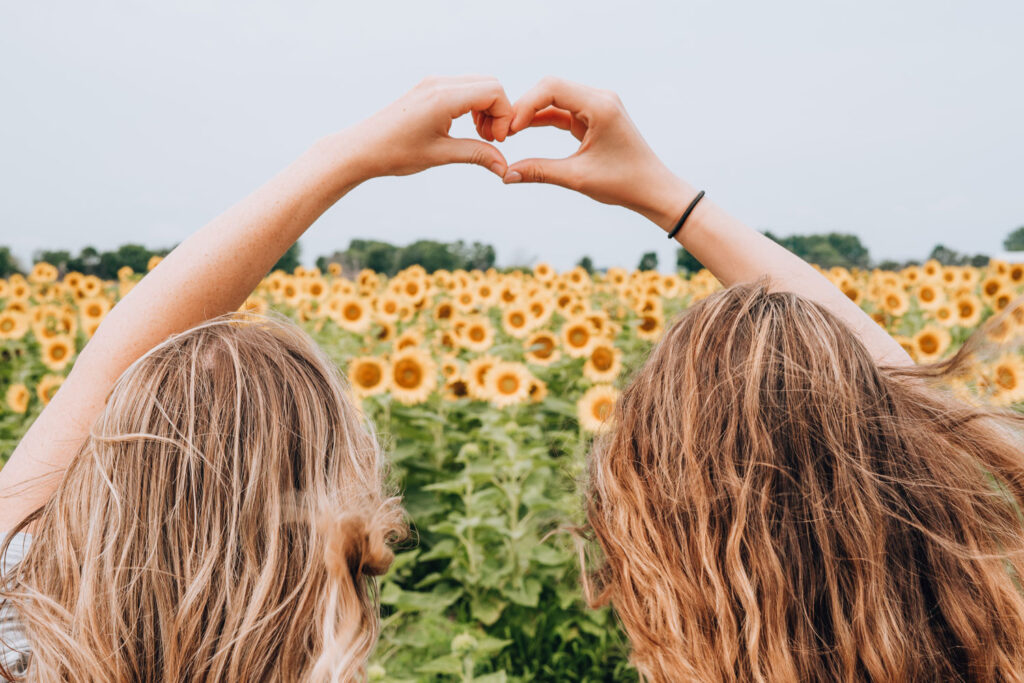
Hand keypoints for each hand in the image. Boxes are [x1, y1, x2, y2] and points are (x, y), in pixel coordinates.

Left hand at [341, 75, 512, 181]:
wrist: (362, 148)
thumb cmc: (395, 152)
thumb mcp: (440, 155)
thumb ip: (477, 154)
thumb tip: (504, 167)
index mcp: (444, 97)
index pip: (494, 92)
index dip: (504, 116)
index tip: (496, 141)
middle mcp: (440, 83)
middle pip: (490, 84)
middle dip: (498, 112)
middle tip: (489, 140)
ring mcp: (433, 83)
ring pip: (478, 85)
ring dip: (486, 109)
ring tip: (479, 136)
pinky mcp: (428, 88)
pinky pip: (463, 89)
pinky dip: (473, 106)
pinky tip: (465, 128)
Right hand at [502, 77, 696, 230]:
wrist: (653, 189)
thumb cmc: (623, 183)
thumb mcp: (577, 178)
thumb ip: (540, 172)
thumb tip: (506, 175)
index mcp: (600, 106)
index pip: (552, 88)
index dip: (525, 104)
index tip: (509, 129)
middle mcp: (600, 98)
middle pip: (551, 87)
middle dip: (525, 106)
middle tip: (504, 131)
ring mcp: (598, 105)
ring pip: (555, 98)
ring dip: (532, 113)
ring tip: (509, 132)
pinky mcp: (595, 116)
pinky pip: (563, 111)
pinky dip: (543, 119)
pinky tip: (523, 130)